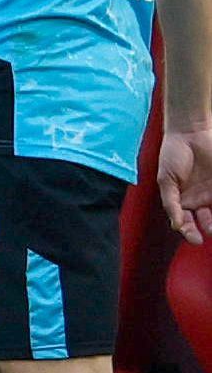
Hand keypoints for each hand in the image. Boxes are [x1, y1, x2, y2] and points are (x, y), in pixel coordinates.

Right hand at [159, 126, 211, 244]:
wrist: (190, 133)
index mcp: (182, 201)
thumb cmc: (173, 154)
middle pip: (204, 221)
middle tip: (209, 231)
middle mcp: (198, 199)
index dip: (189, 232)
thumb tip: (176, 224)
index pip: (185, 222)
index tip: (195, 239)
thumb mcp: (166, 181)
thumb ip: (171, 203)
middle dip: (207, 228)